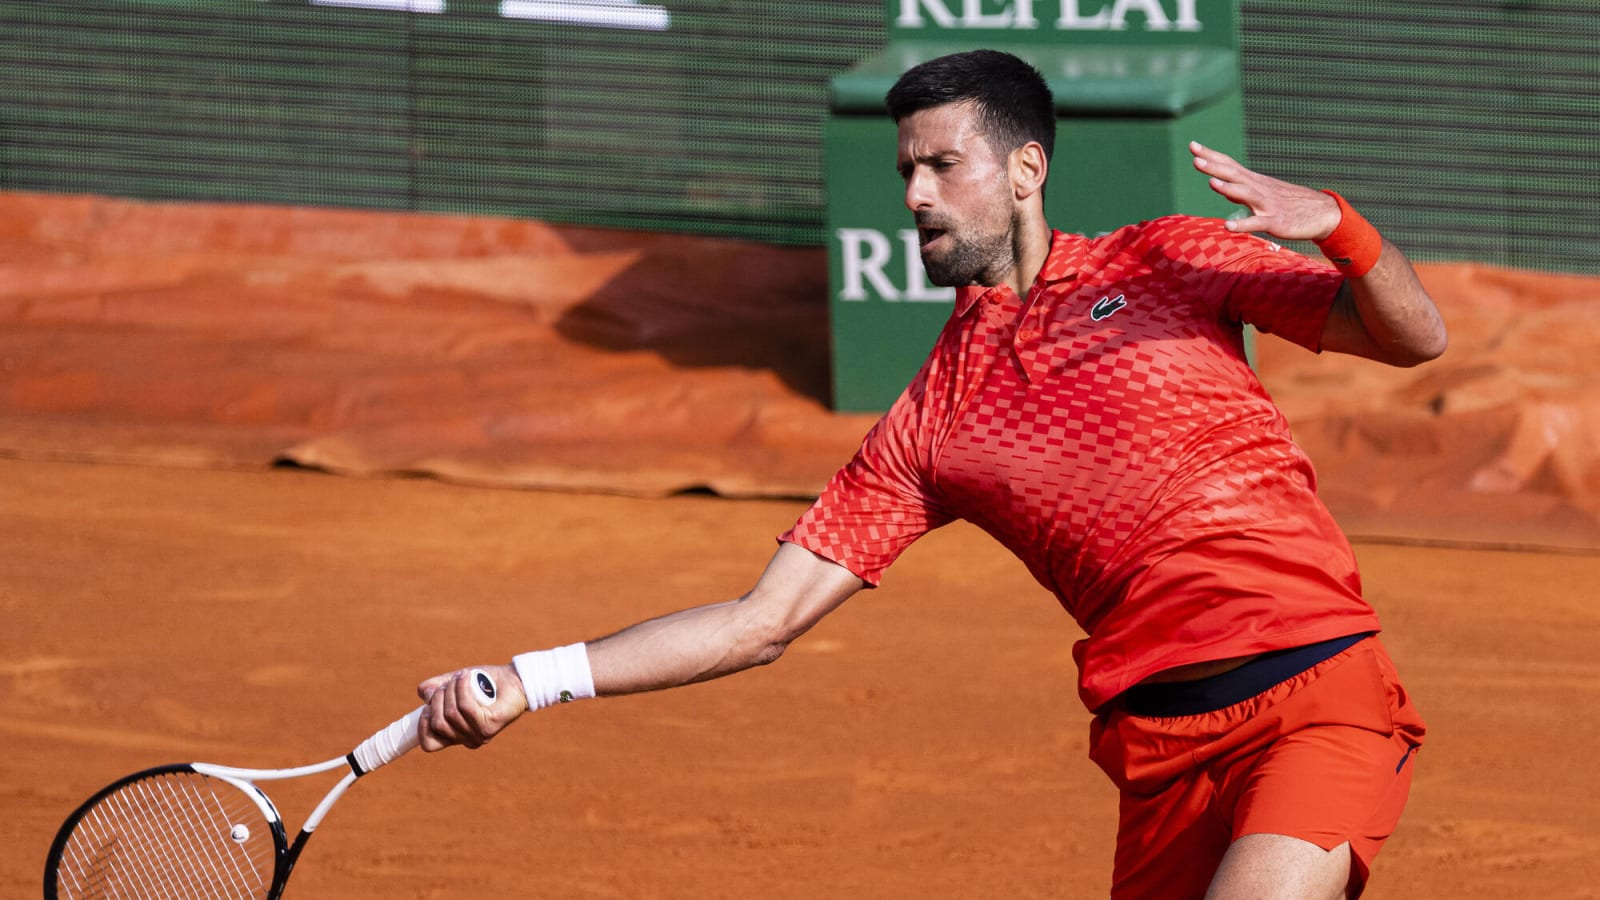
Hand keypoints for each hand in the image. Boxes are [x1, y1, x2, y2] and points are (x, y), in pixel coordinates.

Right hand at [416, 662, 528, 751]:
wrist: (515, 680)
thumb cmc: (485, 683)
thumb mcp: (454, 684)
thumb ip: (436, 688)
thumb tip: (423, 692)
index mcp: (456, 736)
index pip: (429, 744)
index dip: (422, 724)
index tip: (428, 705)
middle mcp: (467, 740)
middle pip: (438, 724)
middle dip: (437, 698)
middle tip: (449, 683)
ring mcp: (480, 735)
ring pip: (451, 714)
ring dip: (451, 689)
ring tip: (461, 676)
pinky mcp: (490, 725)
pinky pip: (466, 707)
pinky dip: (462, 688)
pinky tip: (467, 676)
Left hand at [1190, 141, 1340, 241]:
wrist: (1321, 213)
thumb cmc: (1288, 203)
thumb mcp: (1262, 193)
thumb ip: (1239, 189)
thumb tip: (1220, 183)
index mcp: (1254, 181)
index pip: (1229, 164)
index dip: (1212, 155)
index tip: (1193, 145)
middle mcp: (1259, 189)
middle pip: (1234, 175)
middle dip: (1215, 167)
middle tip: (1195, 159)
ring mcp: (1267, 204)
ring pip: (1246, 194)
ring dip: (1229, 188)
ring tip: (1211, 182)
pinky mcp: (1275, 221)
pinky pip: (1257, 223)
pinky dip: (1243, 224)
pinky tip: (1228, 226)